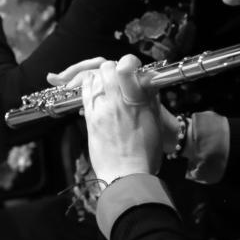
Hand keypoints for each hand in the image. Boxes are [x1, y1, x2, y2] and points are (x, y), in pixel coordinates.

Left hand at [81, 55, 162, 181]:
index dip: (128, 62)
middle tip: (117, 77)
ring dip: (98, 77)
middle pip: (106, 68)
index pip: (126, 65)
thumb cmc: (145, 153)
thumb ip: (149, 98)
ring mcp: (100, 109)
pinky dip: (88, 87)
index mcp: (136, 100)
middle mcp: (116, 101)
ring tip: (105, 85)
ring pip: (93, 78)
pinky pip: (85, 93)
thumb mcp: (154, 121)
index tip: (129, 67)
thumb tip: (146, 82)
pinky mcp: (90, 118)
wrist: (126, 176)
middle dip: (112, 69)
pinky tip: (94, 92)